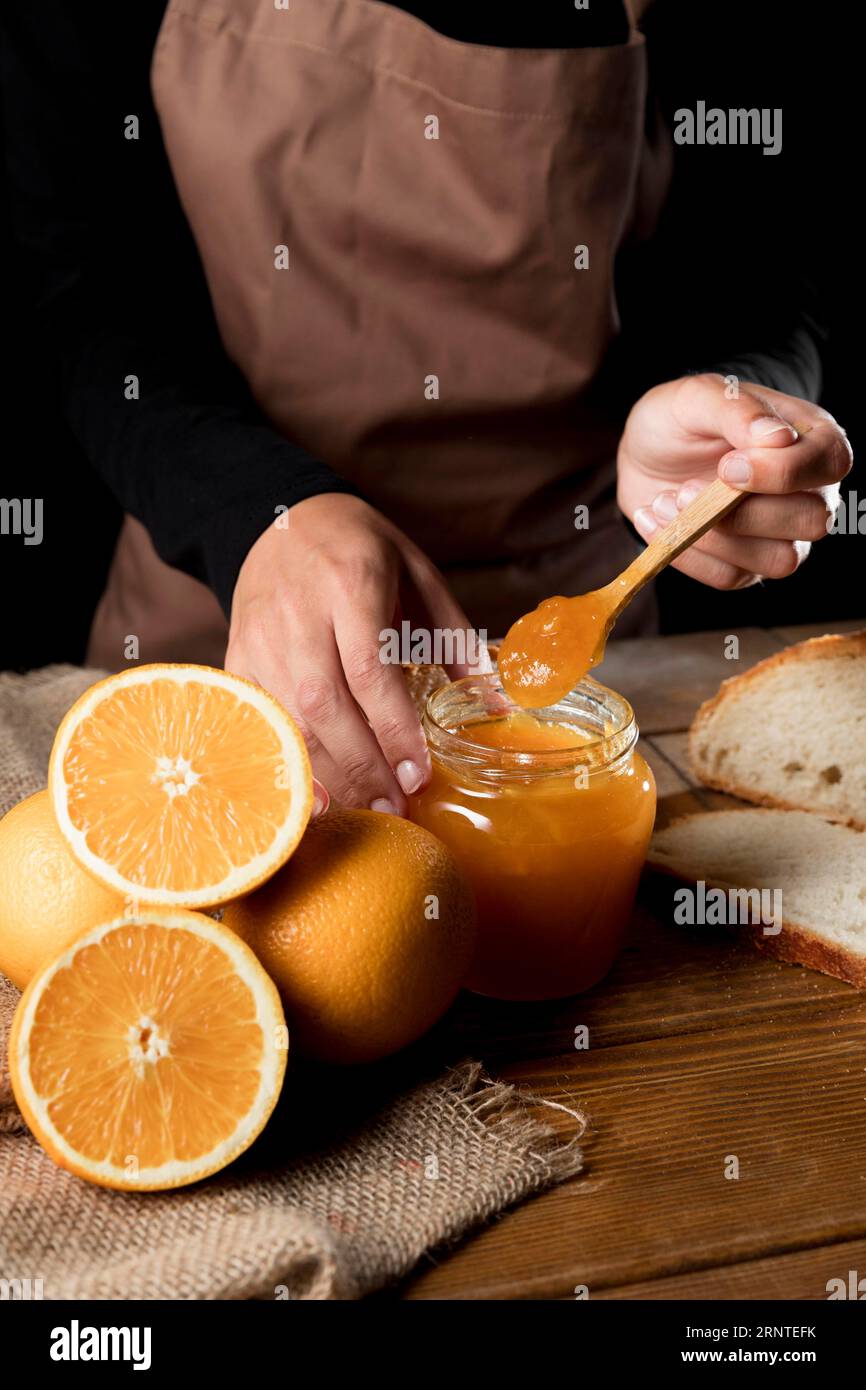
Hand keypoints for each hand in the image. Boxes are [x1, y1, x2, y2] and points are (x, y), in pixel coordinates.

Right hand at [225, 493, 477, 814]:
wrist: (282, 518)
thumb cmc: (360, 549)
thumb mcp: (418, 575)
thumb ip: (456, 638)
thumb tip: (498, 701)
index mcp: (351, 584)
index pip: (369, 670)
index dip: (393, 729)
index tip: (418, 774)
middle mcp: (298, 612)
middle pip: (324, 704)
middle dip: (363, 765)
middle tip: (397, 806)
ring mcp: (259, 636)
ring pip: (288, 719)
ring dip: (330, 772)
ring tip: (368, 806)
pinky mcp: (237, 656)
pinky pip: (256, 721)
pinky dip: (286, 762)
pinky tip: (318, 795)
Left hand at [616, 373, 851, 588]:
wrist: (644, 454)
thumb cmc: (679, 419)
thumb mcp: (697, 397)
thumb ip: (737, 410)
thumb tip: (779, 438)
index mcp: (812, 438)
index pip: (831, 462)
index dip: (781, 473)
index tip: (726, 466)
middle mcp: (810, 490)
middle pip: (813, 520)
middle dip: (744, 513)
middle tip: (684, 491)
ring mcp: (782, 533)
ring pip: (779, 559)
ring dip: (713, 538)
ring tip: (664, 503)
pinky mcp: (747, 564)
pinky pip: (731, 577)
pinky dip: (687, 554)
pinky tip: (656, 522)